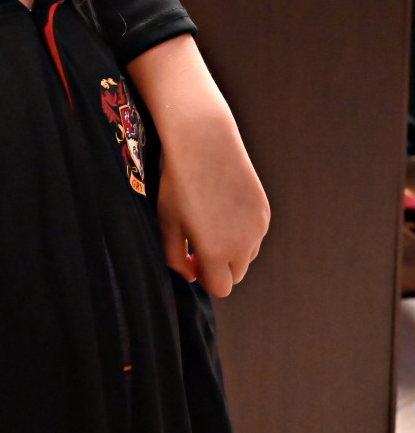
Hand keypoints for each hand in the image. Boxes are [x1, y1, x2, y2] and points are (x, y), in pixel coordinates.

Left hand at [156, 120, 268, 295]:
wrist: (205, 144)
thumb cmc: (179, 183)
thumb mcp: (168, 222)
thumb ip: (175, 257)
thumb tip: (192, 276)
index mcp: (216, 252)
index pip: (219, 288)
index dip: (204, 279)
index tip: (192, 259)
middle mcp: (242, 245)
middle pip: (234, 276)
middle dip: (218, 267)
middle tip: (198, 244)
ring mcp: (258, 228)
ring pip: (247, 256)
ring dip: (232, 251)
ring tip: (211, 223)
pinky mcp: (265, 212)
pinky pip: (255, 235)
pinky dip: (242, 232)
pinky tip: (223, 208)